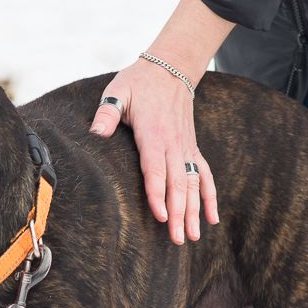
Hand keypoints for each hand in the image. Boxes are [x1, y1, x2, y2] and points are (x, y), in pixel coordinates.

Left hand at [88, 0, 233, 244]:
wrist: (170, 68)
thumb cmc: (138, 83)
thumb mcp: (118, 92)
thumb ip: (107, 113)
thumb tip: (96, 132)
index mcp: (153, 133)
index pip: (155, 168)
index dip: (158, 193)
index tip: (160, 216)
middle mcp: (173, 144)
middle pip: (177, 183)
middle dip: (178, 212)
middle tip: (177, 239)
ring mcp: (186, 148)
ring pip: (192, 184)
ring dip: (194, 211)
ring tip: (192, 237)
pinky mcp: (192, 149)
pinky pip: (204, 175)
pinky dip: (210, 197)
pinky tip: (211, 219)